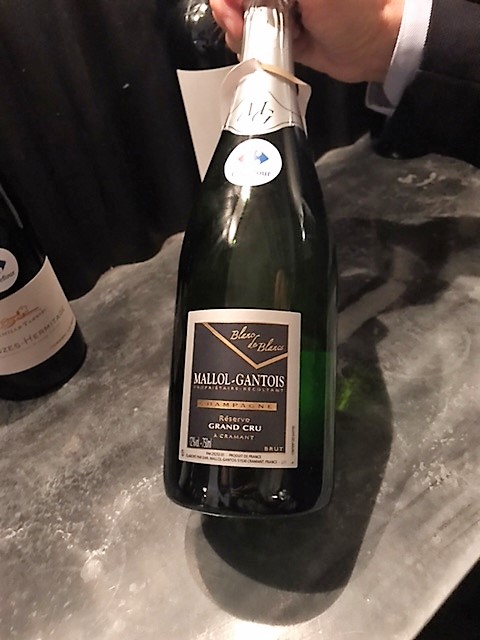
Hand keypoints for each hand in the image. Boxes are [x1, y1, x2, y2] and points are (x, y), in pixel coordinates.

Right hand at [210, 0, 403, 82]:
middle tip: (236, 16)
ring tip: (244, 31)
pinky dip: (246, 42)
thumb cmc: (356, 11)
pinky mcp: (283, 35)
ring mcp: (282, 9)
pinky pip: (253, 37)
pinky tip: (254, 43)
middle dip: (231, 5)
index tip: (232, 2)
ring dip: (236, 24)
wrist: (374, 48)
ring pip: (242, 14)